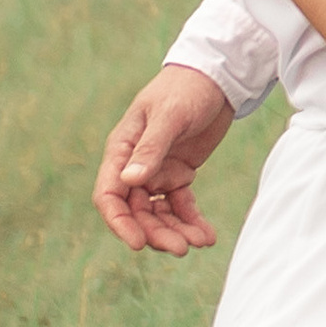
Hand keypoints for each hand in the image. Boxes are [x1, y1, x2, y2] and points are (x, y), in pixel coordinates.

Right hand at [92, 64, 235, 254]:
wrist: (216, 78)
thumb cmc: (185, 89)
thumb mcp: (169, 116)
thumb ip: (150, 149)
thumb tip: (129, 180)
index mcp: (122, 150)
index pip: (109, 195)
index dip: (120, 223)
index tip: (138, 244)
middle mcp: (135, 166)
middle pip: (136, 211)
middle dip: (156, 233)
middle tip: (181, 248)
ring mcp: (157, 172)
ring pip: (159, 213)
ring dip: (176, 231)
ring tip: (200, 242)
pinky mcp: (180, 175)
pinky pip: (181, 206)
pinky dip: (192, 221)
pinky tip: (208, 235)